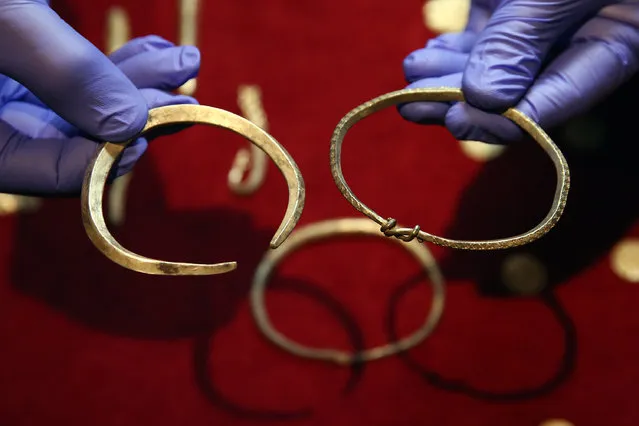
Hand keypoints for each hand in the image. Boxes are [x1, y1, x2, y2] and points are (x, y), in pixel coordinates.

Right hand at [0, 0, 198, 194]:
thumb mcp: (1, 21)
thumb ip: (62, 73)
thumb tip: (131, 126)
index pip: (48, 170)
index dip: (106, 156)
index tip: (153, 127)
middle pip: (75, 140)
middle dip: (135, 115)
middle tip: (187, 95)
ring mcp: (6, 96)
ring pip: (82, 109)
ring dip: (136, 87)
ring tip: (185, 61)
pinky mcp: (21, 67)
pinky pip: (73, 80)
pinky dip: (113, 66)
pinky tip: (154, 50)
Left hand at [398, 0, 638, 143]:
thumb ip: (525, 35)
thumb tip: (484, 98)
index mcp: (612, 39)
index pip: (556, 98)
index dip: (504, 119)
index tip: (457, 121)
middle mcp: (575, 36)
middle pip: (514, 88)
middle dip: (460, 98)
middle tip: (415, 104)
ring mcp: (540, 19)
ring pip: (491, 65)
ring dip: (448, 75)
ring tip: (413, 71)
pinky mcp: (510, 3)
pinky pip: (480, 36)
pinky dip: (454, 49)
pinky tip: (428, 56)